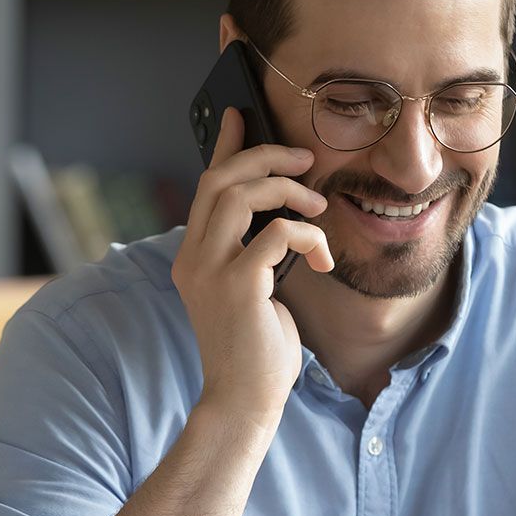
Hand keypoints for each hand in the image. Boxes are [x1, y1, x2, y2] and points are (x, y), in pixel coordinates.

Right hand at [170, 107, 334, 427]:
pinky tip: (322, 259)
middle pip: (220, 180)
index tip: (240, 115)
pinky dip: (307, 235)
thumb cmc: (256, 351)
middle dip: (264, 158)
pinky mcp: (238, 286)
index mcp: (193, 257)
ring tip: (318, 206)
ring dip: (288, 190)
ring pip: (241, 195)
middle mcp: (193, 258)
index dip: (224, 147)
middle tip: (304, 159)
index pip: (205, 188)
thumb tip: (281, 217)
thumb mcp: (253, 291)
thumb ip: (255, 253)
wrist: (245, 400)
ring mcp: (211, 271)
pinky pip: (277, 234)